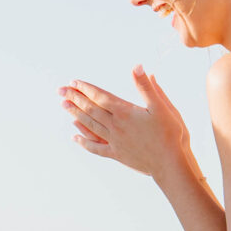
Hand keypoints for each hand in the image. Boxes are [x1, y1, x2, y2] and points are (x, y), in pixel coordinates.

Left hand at [59, 68, 192, 179]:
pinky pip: (95, 147)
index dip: (86, 88)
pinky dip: (84, 142)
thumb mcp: (162, 107)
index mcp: (125, 112)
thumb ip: (147, 87)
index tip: (74, 82)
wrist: (169, 163)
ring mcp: (114, 141)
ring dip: (76, 114)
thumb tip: (138, 67)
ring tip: (64, 105)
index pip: (100, 97)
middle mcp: (116, 126)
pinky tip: (74, 137)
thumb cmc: (169, 134)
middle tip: (61, 90)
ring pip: (90, 125)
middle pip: (90, 109)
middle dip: (75, 98)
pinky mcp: (116, 154)